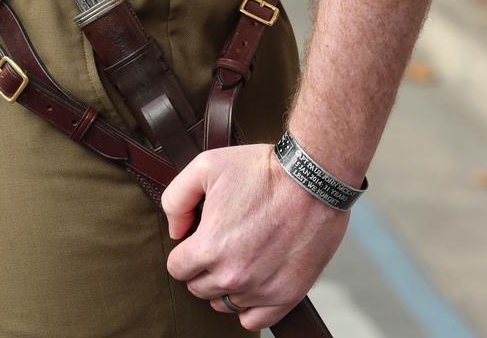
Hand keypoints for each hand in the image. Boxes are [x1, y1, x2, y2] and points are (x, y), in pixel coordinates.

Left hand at [162, 145, 347, 331]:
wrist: (311, 179)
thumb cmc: (262, 171)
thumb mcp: (205, 166)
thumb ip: (176, 199)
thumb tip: (175, 231)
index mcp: (210, 247)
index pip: (177, 268)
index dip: (184, 251)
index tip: (196, 239)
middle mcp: (233, 274)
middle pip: (199, 287)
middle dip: (202, 267)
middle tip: (219, 243)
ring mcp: (261, 289)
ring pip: (225, 303)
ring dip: (225, 285)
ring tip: (238, 257)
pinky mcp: (287, 295)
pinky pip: (255, 320)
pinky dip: (248, 306)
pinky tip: (251, 283)